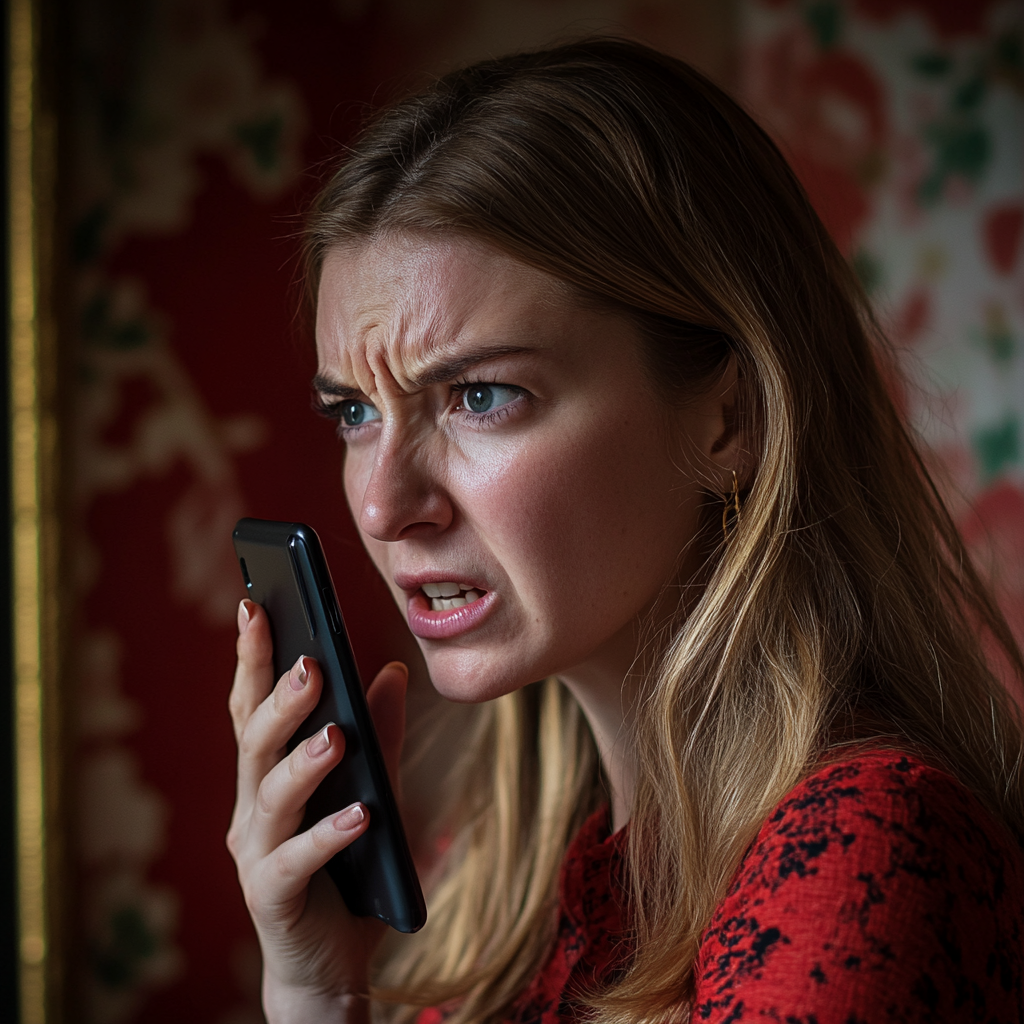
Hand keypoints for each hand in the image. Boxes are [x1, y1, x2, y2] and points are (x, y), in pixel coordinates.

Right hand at [227, 599, 408, 1023]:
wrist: (332, 962)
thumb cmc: (349, 862)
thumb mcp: (374, 788)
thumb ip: (380, 734)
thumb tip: (391, 669)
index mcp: (268, 772)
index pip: (254, 703)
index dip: (252, 654)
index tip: (257, 603)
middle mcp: (252, 806)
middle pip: (255, 741)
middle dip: (279, 698)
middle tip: (310, 661)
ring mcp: (257, 852)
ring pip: (270, 797)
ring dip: (303, 762)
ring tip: (336, 735)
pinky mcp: (274, 897)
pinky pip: (297, 863)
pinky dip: (328, 836)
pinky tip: (361, 814)